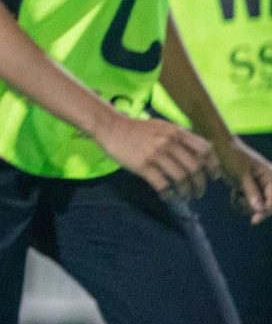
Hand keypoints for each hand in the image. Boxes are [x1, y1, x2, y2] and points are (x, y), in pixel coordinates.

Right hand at [94, 113, 216, 199]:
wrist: (109, 126)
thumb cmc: (135, 128)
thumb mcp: (161, 126)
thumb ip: (179, 137)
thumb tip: (198, 152)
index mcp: (176, 132)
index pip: (204, 150)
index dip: (213, 165)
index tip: (213, 176)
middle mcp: (169, 142)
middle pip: (194, 168)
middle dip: (200, 184)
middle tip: (199, 192)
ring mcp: (156, 154)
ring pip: (181, 178)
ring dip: (186, 192)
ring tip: (185, 197)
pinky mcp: (143, 165)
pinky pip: (162, 184)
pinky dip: (169, 194)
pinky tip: (168, 197)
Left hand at [217, 137, 271, 223]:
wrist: (218, 146)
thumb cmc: (231, 155)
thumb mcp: (241, 172)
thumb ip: (251, 190)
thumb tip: (260, 209)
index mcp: (270, 175)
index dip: (267, 210)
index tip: (255, 219)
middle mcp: (267, 182)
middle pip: (268, 205)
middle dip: (257, 208)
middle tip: (247, 211)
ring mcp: (257, 186)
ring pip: (257, 206)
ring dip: (247, 205)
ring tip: (236, 195)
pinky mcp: (248, 189)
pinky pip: (248, 203)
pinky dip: (241, 202)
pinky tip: (234, 194)